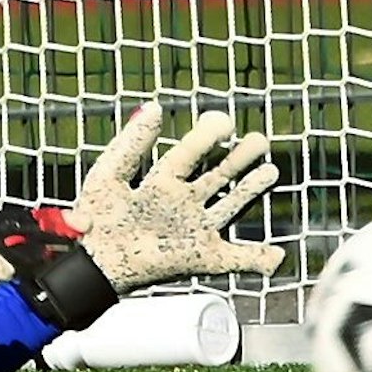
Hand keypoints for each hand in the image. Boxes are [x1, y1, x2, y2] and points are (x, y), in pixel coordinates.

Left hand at [18, 103, 281, 329]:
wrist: (93, 264)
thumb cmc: (95, 221)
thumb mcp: (108, 174)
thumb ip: (132, 143)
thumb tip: (156, 107)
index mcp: (160, 183)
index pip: (188, 154)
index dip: (206, 137)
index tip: (224, 121)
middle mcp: (181, 204)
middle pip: (216, 176)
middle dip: (239, 158)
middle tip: (260, 139)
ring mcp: (193, 231)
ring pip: (229, 206)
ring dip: (250, 190)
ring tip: (271, 170)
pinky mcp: (199, 258)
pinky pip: (233, 259)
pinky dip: (257, 260)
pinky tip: (278, 257)